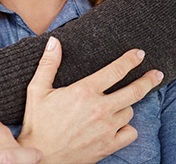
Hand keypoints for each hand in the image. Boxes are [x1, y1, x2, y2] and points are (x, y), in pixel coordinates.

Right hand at [18, 36, 163, 162]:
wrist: (42, 157)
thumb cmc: (38, 122)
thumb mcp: (37, 89)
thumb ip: (48, 63)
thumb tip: (54, 42)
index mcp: (84, 92)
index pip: (115, 71)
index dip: (130, 60)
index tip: (139, 54)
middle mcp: (100, 109)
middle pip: (134, 91)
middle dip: (148, 80)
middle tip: (156, 74)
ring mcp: (107, 129)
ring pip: (129, 111)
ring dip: (126, 104)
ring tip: (118, 102)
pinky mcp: (109, 145)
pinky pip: (130, 132)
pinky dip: (127, 126)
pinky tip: (118, 122)